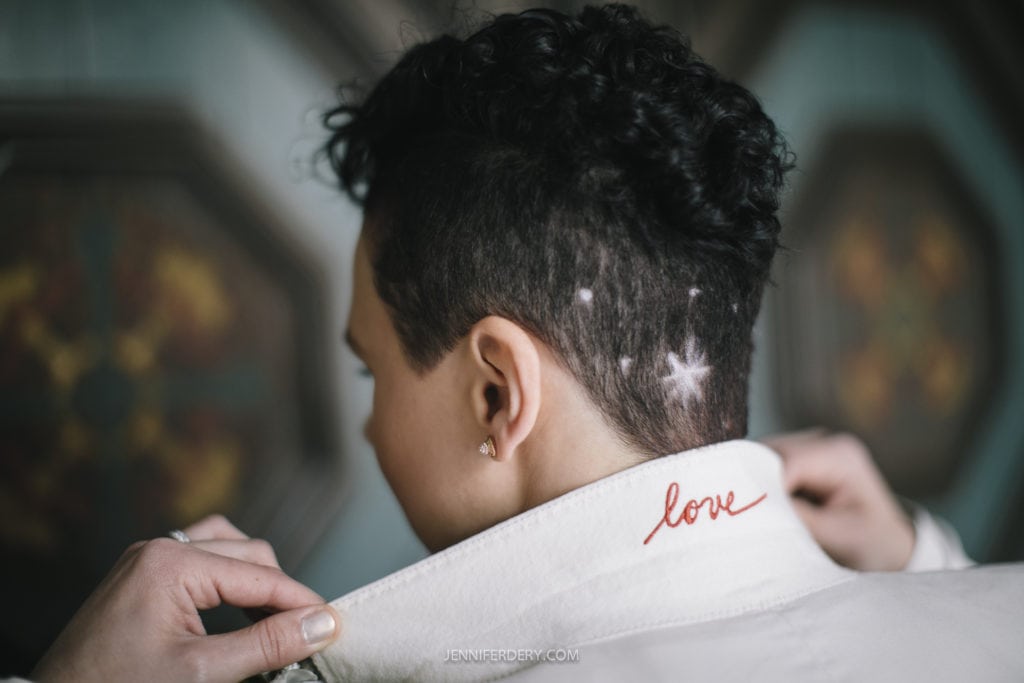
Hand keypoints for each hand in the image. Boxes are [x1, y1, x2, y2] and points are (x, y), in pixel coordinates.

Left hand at [32, 518, 339, 682]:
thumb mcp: (202, 674)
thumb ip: (267, 644)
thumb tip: (323, 625)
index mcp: (171, 562)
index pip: (260, 575)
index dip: (303, 602)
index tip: (335, 626)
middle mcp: (158, 548)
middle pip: (248, 554)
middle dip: (280, 593)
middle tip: (306, 633)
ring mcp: (145, 560)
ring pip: (225, 547)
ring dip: (254, 577)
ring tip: (273, 618)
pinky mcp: (138, 577)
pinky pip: (197, 558)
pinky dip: (224, 578)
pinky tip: (234, 610)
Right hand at [761, 430, 914, 570]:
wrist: (888, 544)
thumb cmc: (871, 542)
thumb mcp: (836, 536)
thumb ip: (796, 517)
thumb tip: (755, 505)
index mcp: (841, 455)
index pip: (786, 461)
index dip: (762, 484)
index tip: (747, 513)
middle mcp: (825, 441)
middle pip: (771, 453)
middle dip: (756, 482)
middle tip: (746, 515)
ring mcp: (812, 447)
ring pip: (765, 456)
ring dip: (757, 483)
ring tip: (758, 513)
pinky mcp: (802, 457)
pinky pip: (769, 464)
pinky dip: (763, 484)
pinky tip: (766, 505)